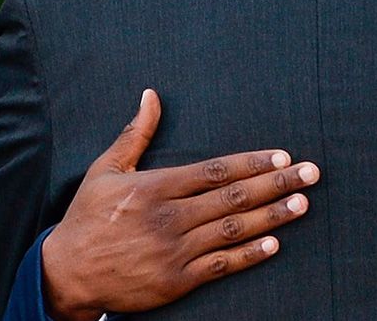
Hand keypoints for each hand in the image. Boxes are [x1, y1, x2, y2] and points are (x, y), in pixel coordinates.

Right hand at [41, 89, 320, 320]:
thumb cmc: (87, 217)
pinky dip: (248, 255)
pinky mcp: (176, 281)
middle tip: (310, 174)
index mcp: (156, 187)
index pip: (215, 171)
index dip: (252, 163)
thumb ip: (135, 134)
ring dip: (272, 217)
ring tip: (302, 204)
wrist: (65, 274)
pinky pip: (220, 266)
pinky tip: (274, 245)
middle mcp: (169, 217)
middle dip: (276, 183)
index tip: (282, 155)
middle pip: (233, 197)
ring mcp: (174, 251)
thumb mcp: (105, 170)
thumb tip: (151, 95)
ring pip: (233, 229)